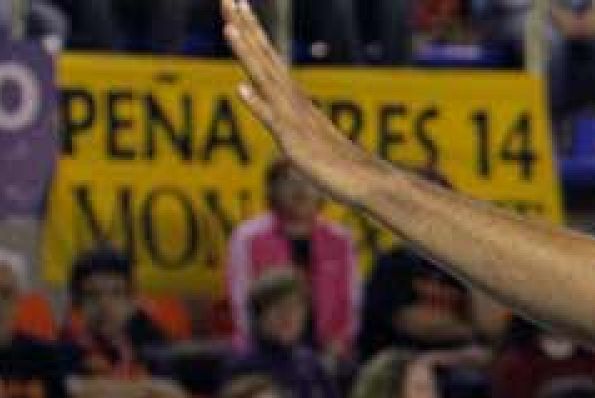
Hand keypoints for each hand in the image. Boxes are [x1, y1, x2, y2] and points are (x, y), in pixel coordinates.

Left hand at [222, 0, 374, 203]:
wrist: (367, 182)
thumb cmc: (338, 163)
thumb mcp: (304, 135)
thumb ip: (282, 115)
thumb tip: (255, 96)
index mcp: (294, 98)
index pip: (269, 58)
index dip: (252, 30)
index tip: (238, 3)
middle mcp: (293, 102)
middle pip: (265, 59)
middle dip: (245, 28)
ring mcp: (294, 120)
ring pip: (266, 81)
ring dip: (248, 55)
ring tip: (228, 28)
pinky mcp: (295, 143)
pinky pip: (274, 121)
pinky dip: (257, 104)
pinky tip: (240, 88)